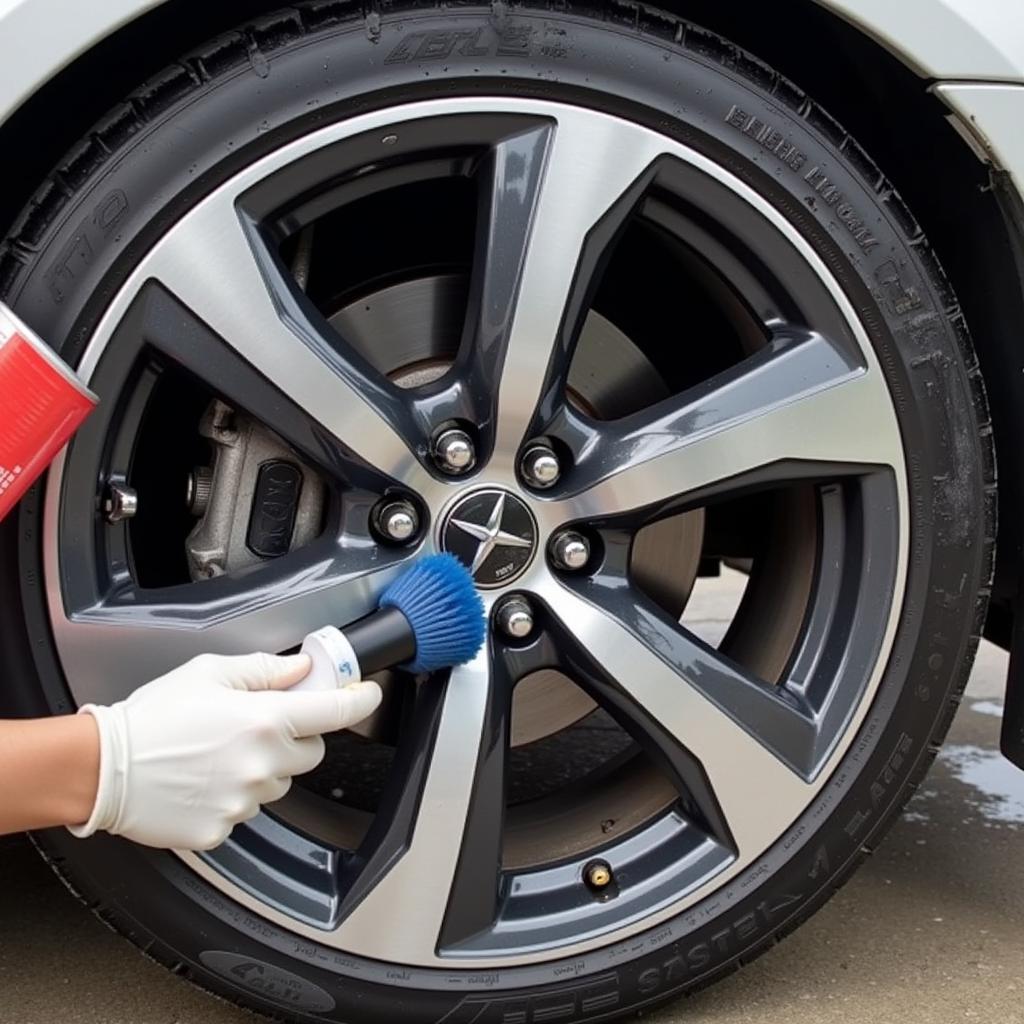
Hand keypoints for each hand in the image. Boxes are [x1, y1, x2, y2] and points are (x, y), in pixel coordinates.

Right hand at [69, 651, 381, 850]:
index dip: (358, 700)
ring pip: (278, 783)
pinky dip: (233, 796)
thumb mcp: (209, 673)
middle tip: (258, 726)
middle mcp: (262, 764)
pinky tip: (203, 781)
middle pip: (311, 753)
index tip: (367, 694)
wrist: (102, 768)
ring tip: (217, 754)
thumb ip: (263, 670)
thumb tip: (300, 667)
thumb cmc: (151, 718)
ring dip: (262, 768)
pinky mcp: (224, 829)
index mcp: (264, 720)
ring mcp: (245, 801)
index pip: (334, 711)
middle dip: (296, 738)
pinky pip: (246, 810)